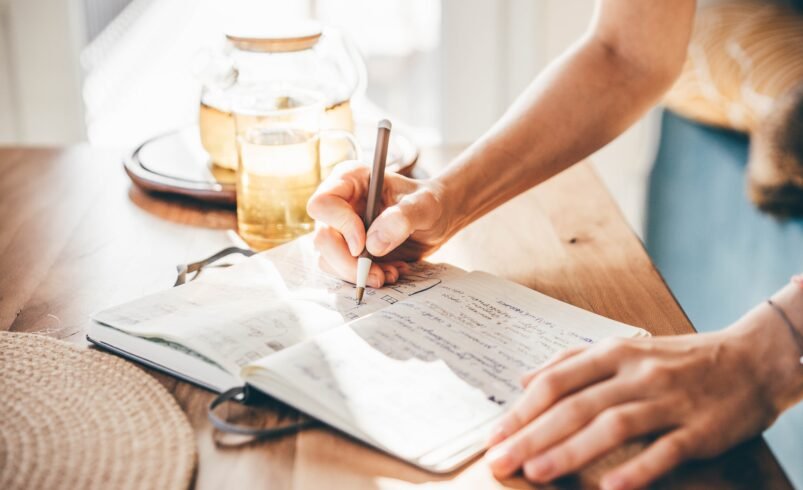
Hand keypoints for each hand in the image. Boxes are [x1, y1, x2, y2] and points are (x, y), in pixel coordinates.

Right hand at [307, 160, 449, 286]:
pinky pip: (342, 270)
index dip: (341, 227)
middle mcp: (339, 203)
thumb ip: (403, 218)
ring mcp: (340, 228)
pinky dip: (365, 277)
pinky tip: (390, 271)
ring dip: (359, 274)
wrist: (437, 220)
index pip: (323, 204)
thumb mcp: (425, 206)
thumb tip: (373, 244)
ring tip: (392, 273)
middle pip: (322, 238)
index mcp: (350, 179)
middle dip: (349, 263)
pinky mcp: (346, 249)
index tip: (364, 245)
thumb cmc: (430, 203)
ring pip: (327, 259)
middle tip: (379, 276)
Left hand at [484, 316, 796, 489]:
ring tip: (537, 472)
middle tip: (500, 461)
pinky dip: (638, 468)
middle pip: (576, 405)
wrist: (750, 360)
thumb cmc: (677, 359)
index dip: (522, 409)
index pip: (556, 381)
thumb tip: (523, 380)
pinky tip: (611, 487)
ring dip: (571, 450)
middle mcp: (636, 373)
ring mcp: (668, 400)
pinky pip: (665, 450)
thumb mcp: (623, 348)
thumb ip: (571, 361)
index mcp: (614, 352)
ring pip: (613, 425)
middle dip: (532, 435)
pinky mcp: (699, 429)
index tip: (494, 435)